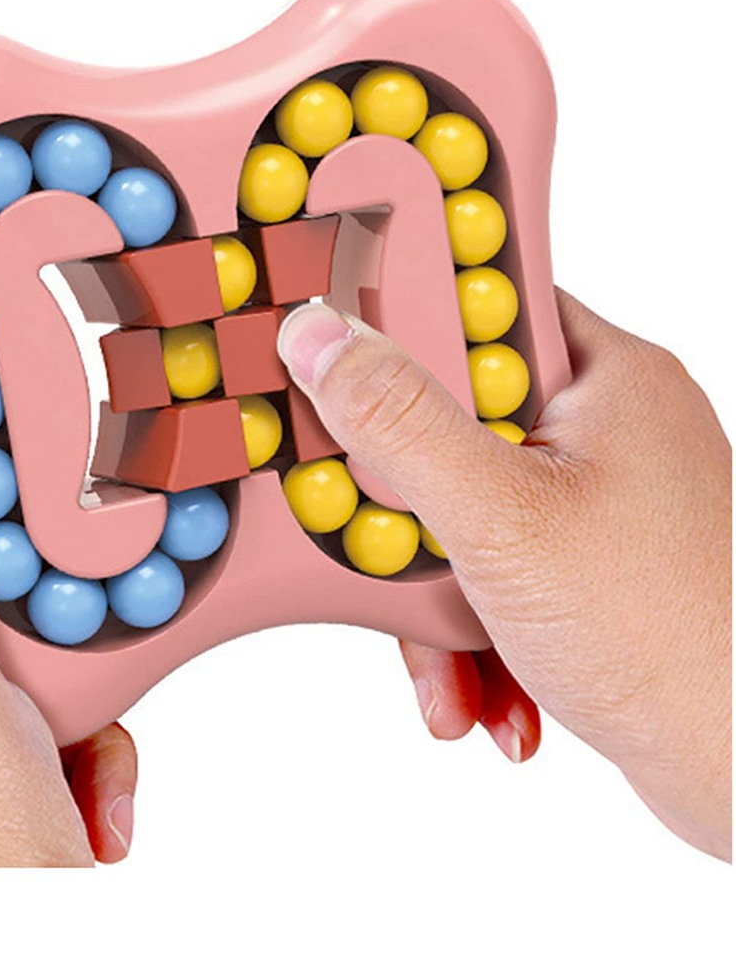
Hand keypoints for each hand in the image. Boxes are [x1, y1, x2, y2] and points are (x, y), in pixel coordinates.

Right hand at [277, 290, 731, 859]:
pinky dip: (471, 627)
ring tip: (448, 660)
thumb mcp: (500, 518)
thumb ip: (399, 423)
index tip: (345, 384)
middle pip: (452, 425)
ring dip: (434, 594)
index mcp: (606, 379)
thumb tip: (322, 341)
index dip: (401, 338)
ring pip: (462, 509)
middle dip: (409, 513)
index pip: (478, 309)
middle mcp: (605, 430)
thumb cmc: (671, 642)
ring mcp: (596, 501)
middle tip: (397, 545)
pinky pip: (491, 567)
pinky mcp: (584, 563)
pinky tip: (480, 684)